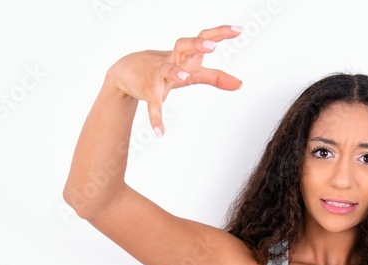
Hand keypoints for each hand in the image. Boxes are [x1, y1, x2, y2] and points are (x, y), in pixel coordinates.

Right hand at [105, 25, 243, 136]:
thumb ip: (216, 76)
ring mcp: (159, 74)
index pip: (203, 39)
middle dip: (197, 45)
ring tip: (185, 77)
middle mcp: (173, 60)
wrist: (127, 70)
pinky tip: (160, 132)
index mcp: (186, 55)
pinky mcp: (148, 90)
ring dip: (175, 72)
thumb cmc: (165, 68)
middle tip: (212, 45)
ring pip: (167, 69)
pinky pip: (153, 104)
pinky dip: (156, 118)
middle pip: (184, 46)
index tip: (239, 29)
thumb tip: (241, 84)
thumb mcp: (192, 71)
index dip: (220, 33)